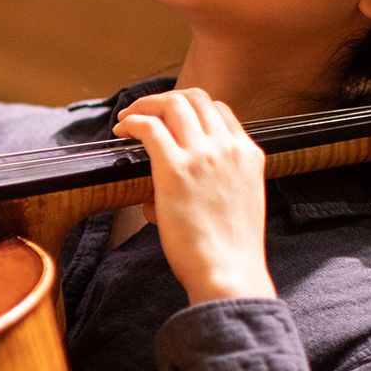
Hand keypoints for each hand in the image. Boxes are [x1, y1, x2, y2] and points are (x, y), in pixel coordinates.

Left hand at [112, 88, 277, 303]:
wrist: (228, 271)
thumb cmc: (228, 251)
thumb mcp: (235, 206)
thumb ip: (208, 190)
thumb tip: (156, 200)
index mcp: (248, 154)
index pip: (219, 111)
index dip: (190, 109)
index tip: (170, 119)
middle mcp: (228, 148)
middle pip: (195, 99)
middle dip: (165, 99)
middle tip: (144, 111)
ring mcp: (203, 155)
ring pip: (173, 105)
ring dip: (145, 105)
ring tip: (127, 119)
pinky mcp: (175, 169)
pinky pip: (150, 127)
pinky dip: (133, 121)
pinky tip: (122, 130)